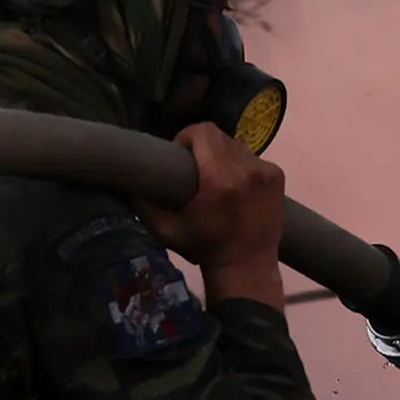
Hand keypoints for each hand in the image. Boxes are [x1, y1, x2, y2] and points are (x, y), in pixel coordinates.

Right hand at [142, 122, 286, 303]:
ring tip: (216, 178)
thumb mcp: (166, 230)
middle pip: (219, 136)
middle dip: (204, 147)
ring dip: (223, 156)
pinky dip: (241, 166)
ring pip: (237, 146)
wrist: (247, 268)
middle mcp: (247, 169)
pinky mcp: (278, 176)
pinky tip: (236, 186)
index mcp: (220, 178)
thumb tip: (121, 183)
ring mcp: (266, 171)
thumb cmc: (204, 249)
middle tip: (194, 167)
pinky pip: (253, 158)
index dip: (187, 136)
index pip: (203, 131)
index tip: (180, 154)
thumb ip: (142, 204)